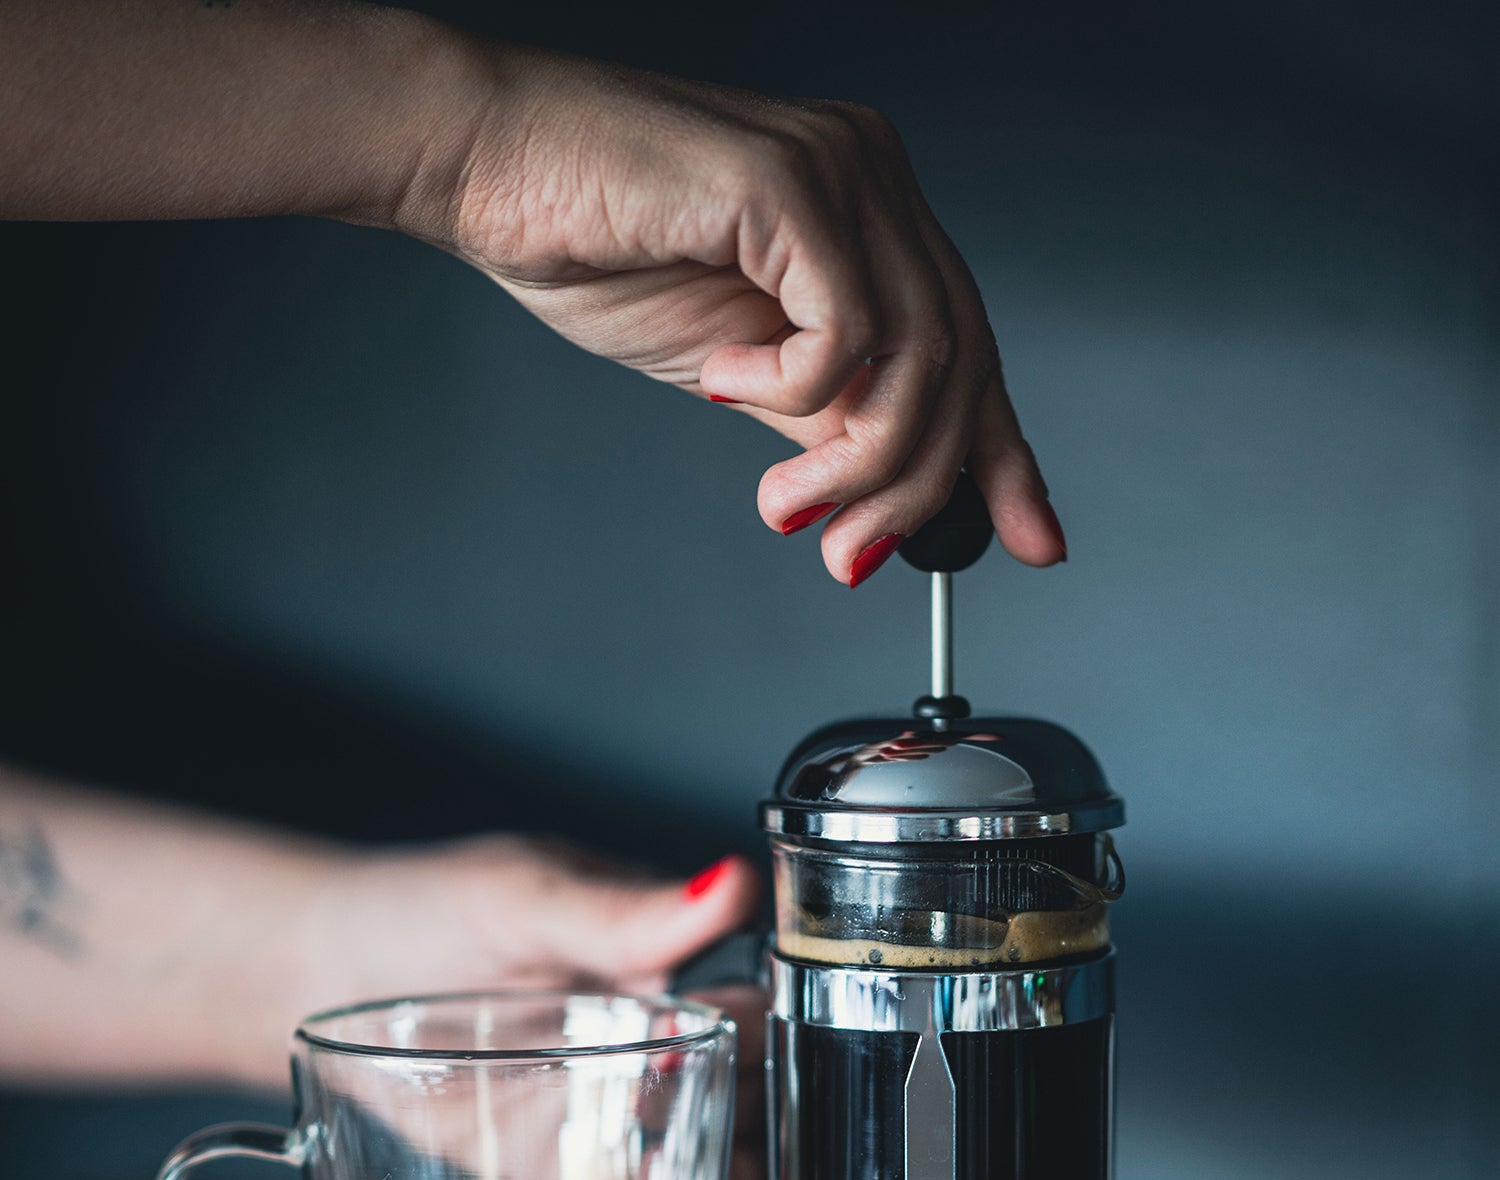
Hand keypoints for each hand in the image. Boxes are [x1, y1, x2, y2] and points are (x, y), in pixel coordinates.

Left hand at [282, 838, 766, 1179]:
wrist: (314, 973)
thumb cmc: (422, 910)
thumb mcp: (522, 897)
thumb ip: (623, 910)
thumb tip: (729, 884)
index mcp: (660, 962)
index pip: (760, 996)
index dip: (779, 1022)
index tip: (762, 1037)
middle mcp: (648, 1039)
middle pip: (751, 1085)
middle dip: (759, 1106)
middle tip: (722, 1105)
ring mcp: (606, 1110)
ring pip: (707, 1156)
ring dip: (719, 1175)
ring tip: (689, 1176)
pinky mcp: (557, 1171)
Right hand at [409, 44, 1064, 584]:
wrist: (488, 172)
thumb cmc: (595, 249)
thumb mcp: (737, 367)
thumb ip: (820, 414)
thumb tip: (882, 487)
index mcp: (869, 219)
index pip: (971, 350)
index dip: (1004, 457)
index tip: (1032, 541)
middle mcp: (874, 180)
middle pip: (961, 364)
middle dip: (914, 489)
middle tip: (847, 559)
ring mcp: (841, 171)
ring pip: (918, 359)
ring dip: (857, 465)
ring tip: (782, 502)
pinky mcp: (791, 181)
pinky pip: (846, 330)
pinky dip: (792, 387)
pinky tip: (724, 379)